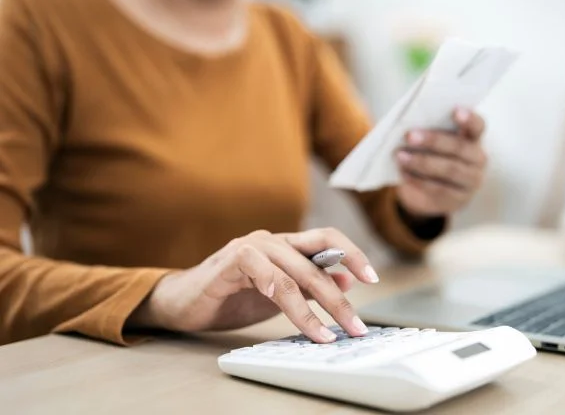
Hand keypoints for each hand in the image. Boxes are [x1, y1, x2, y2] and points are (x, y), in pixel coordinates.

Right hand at [128, 228, 378, 342]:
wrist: (183, 303)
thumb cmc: (231, 297)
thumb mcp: (279, 294)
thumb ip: (309, 284)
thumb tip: (347, 280)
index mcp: (286, 245)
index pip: (327, 240)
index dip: (352, 254)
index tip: (372, 278)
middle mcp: (272, 240)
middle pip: (317, 261)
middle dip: (340, 297)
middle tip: (355, 324)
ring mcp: (251, 247)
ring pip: (293, 273)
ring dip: (314, 307)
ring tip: (327, 334)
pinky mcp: (230, 260)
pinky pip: (261, 271)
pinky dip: (278, 291)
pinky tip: (287, 309)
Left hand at [394, 108, 486, 216]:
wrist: (434, 191)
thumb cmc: (433, 155)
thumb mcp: (435, 142)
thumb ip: (429, 131)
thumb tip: (408, 127)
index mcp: (473, 138)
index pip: (478, 126)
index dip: (469, 119)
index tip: (455, 110)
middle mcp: (478, 159)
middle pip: (460, 148)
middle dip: (434, 141)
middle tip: (409, 135)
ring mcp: (471, 181)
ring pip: (449, 170)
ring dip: (422, 162)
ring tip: (400, 156)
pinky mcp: (458, 199)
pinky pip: (438, 188)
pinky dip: (418, 180)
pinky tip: (403, 172)